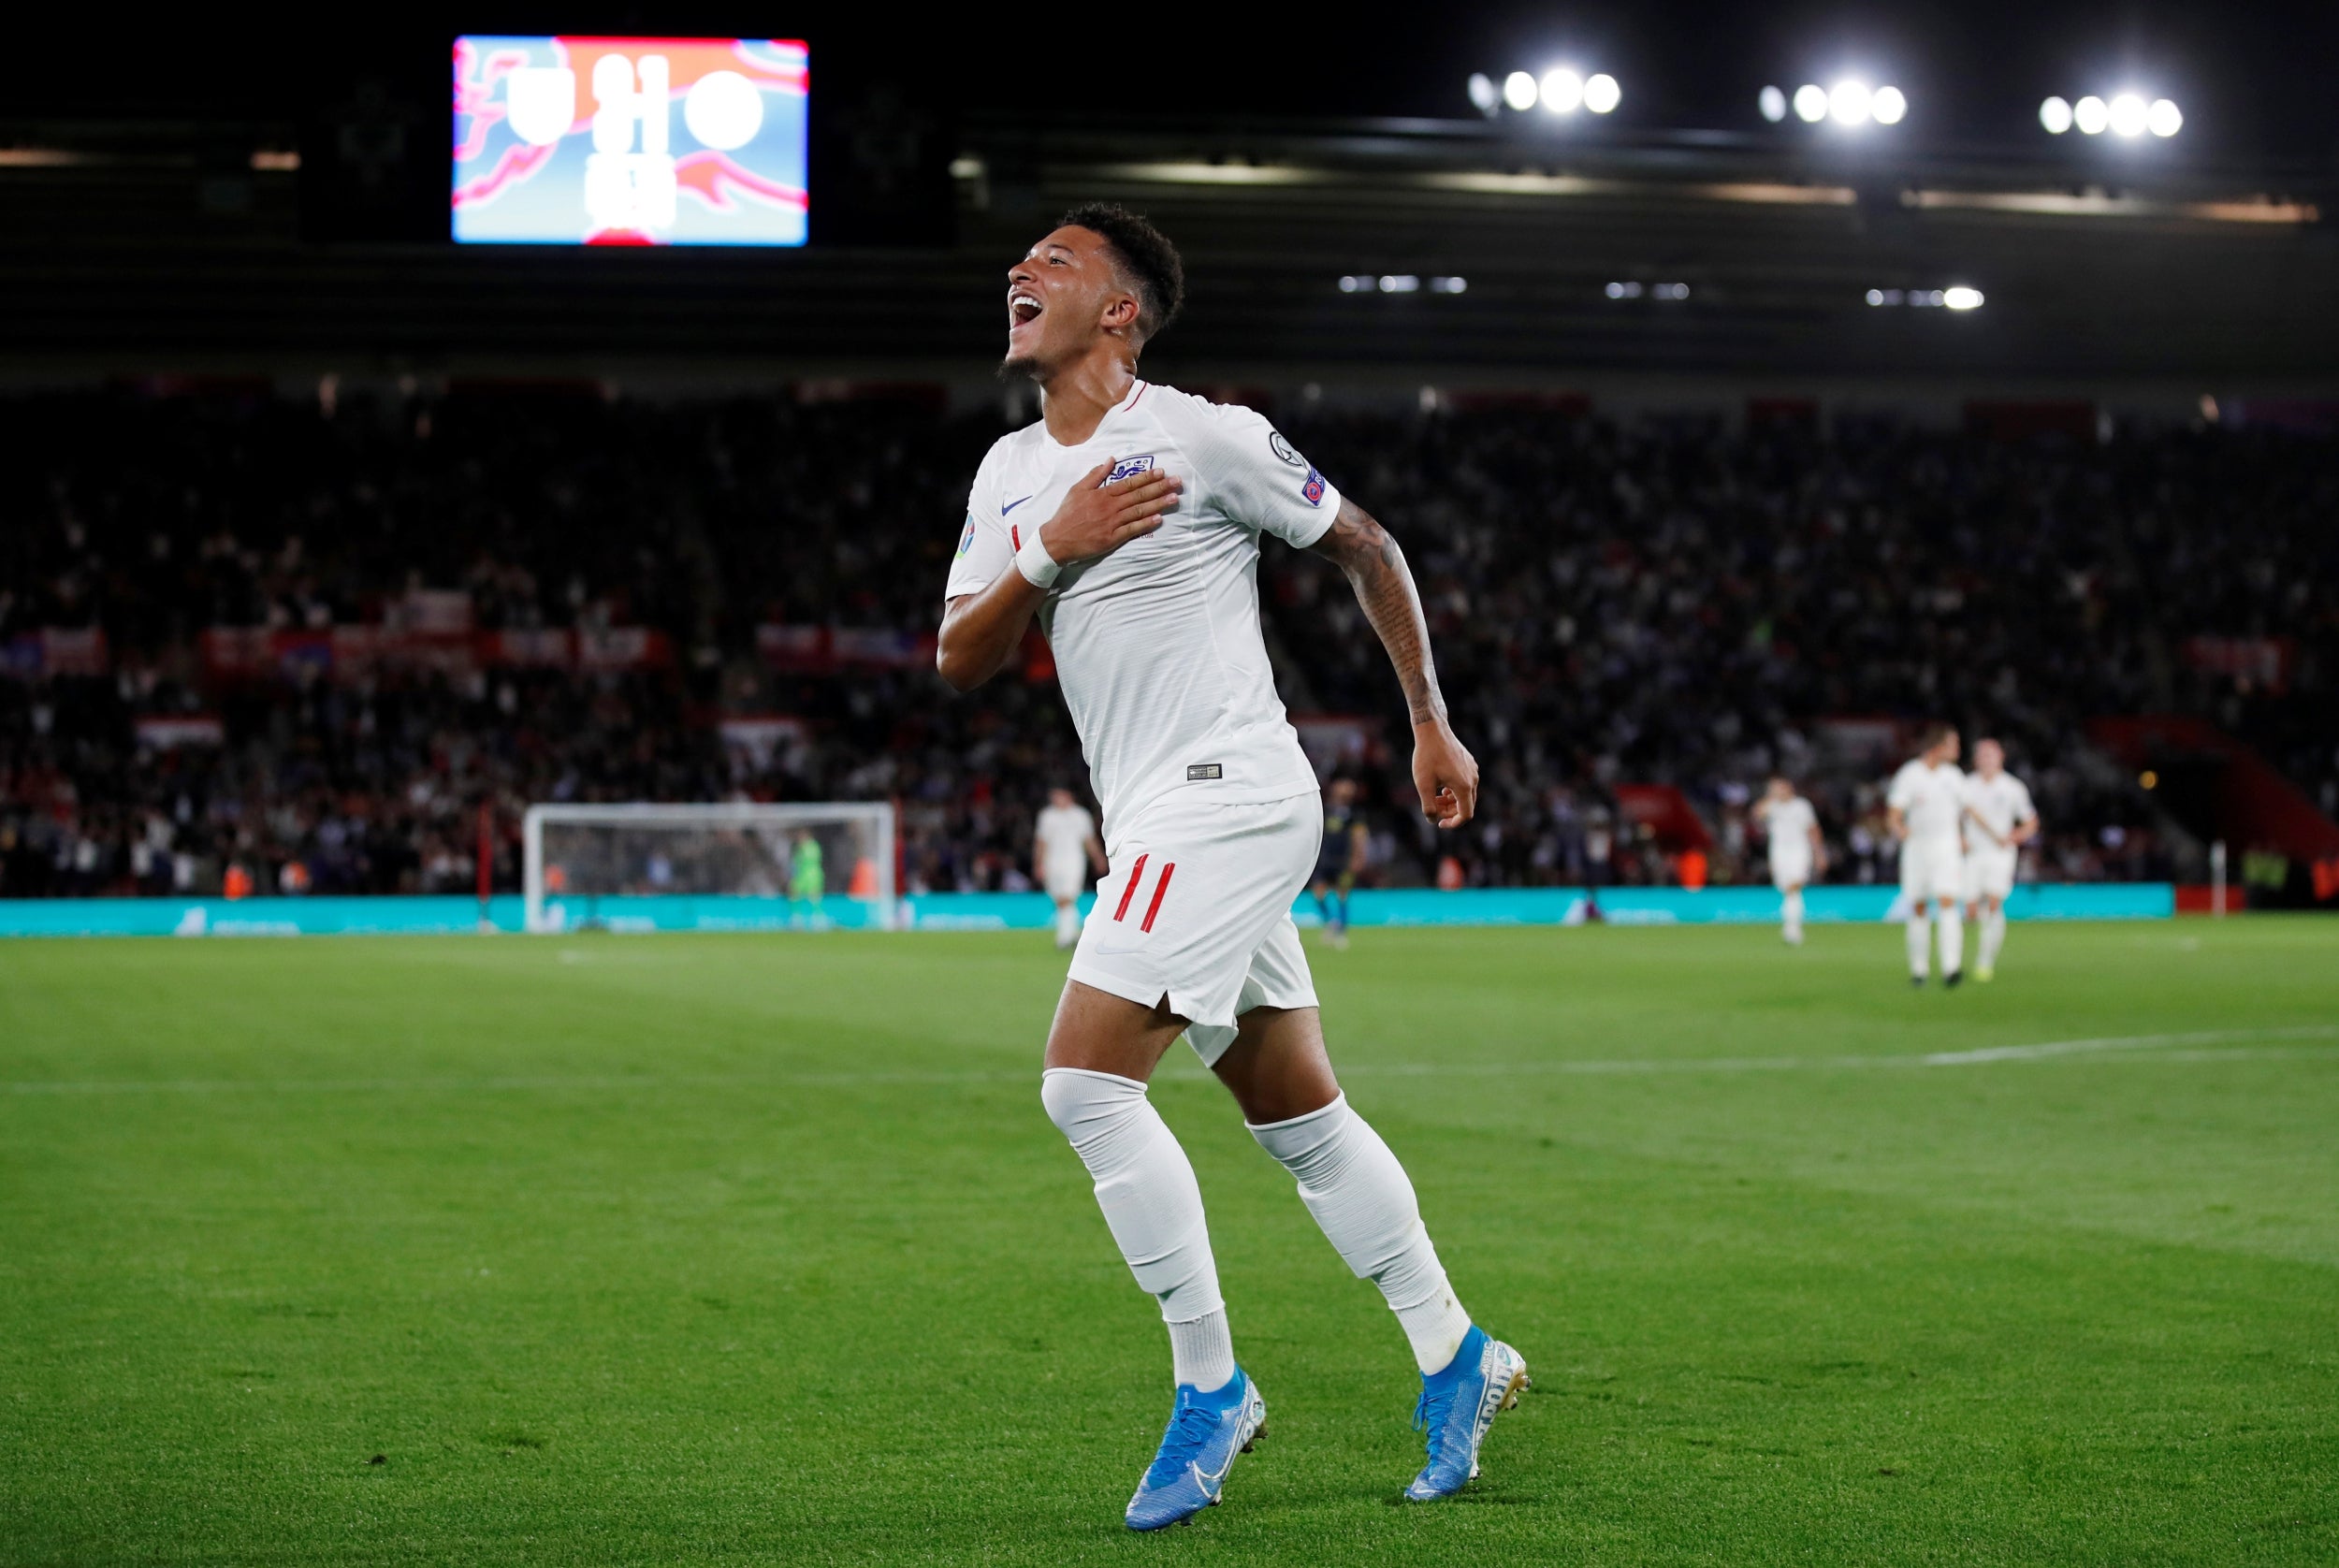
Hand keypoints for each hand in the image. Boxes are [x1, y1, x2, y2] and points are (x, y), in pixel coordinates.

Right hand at [1037, 459, 1181, 566]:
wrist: (1056, 539)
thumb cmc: (1067, 514)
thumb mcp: (1078, 489)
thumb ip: (1095, 474)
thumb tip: (1110, 460)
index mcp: (1103, 494)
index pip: (1129, 483)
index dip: (1147, 477)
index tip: (1162, 472)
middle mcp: (1110, 506)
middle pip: (1139, 495)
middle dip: (1160, 487)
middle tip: (1177, 482)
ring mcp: (1112, 523)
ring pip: (1139, 511)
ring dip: (1158, 504)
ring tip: (1174, 498)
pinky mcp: (1112, 538)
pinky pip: (1132, 530)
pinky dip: (1146, 524)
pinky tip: (1159, 519)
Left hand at [1412, 720, 1477, 828]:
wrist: (1432, 730)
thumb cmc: (1427, 757)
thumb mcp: (1423, 784)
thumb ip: (1428, 806)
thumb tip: (1433, 820)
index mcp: (1464, 786)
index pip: (1466, 815)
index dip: (1453, 823)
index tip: (1438, 823)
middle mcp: (1473, 779)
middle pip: (1466, 805)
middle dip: (1450, 811)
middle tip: (1432, 808)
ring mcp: (1473, 770)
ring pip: (1465, 794)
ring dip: (1451, 801)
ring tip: (1435, 797)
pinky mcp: (1469, 763)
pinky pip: (1466, 783)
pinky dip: (1454, 790)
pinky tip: (1441, 786)